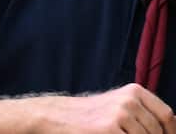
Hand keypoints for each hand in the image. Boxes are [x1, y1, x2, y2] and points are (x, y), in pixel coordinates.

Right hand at [41, 85, 175, 132]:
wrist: (57, 116)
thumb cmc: (91, 116)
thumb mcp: (119, 106)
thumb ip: (144, 114)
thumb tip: (170, 129)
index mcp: (134, 91)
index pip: (167, 116)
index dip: (169, 132)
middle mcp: (129, 100)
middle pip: (157, 132)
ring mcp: (120, 114)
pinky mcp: (109, 129)